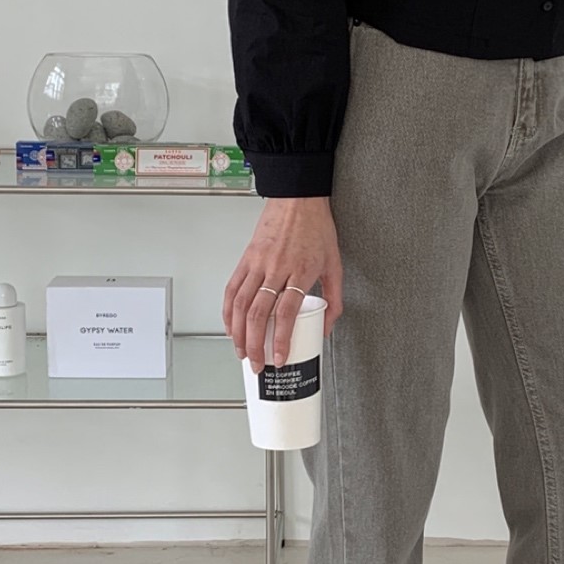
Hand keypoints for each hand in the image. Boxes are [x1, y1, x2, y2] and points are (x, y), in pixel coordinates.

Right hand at [222, 196, 343, 370]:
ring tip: (242, 352)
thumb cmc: (317, 228)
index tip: (280, 359)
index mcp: (301, 272)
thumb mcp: (335, 264)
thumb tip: (326, 327)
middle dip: (256, 345)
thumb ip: (334, 299)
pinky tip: (231, 327)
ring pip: (241, 304)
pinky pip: (232, 289)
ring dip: (238, 333)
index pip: (287, 312)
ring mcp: (257, 263)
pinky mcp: (246, 258)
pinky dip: (228, 311)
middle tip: (258, 364)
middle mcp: (276, 268)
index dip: (282, 339)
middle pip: (259, 314)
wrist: (297, 199)